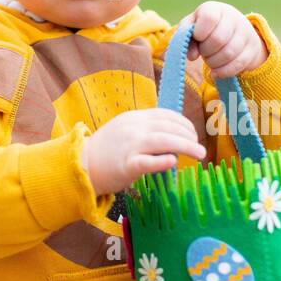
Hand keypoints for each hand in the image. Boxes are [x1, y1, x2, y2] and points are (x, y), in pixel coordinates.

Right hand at [80, 109, 206, 195]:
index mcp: (133, 118)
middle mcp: (132, 128)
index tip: (193, 133)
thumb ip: (146, 130)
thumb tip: (173, 136)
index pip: (164, 115)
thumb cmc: (106, 151)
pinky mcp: (126, 166)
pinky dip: (162, 161)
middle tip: (199, 147)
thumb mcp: (125, 130)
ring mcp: (129, 146)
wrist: (81, 164)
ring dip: (185, 146)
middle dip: (188, 135)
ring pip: (162, 141)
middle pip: (167, 127)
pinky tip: (174, 162)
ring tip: (199, 154)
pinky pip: (146, 162)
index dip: (183, 123)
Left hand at [179, 1, 268, 79]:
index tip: (197, 37)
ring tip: (210, 59)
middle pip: (218, 39)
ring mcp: (246, 32)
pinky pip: (238, 64)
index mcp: (215, 8)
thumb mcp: (191, 28)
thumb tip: (192, 56)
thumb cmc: (204, 29)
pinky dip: (223, 71)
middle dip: (206, 51)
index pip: (209, 18)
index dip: (200, 32)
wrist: (231, 31)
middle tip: (203, 51)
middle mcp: (233, 17)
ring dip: (213, 62)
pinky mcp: (253, 48)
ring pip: (228, 54)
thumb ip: (185, 37)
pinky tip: (215, 71)